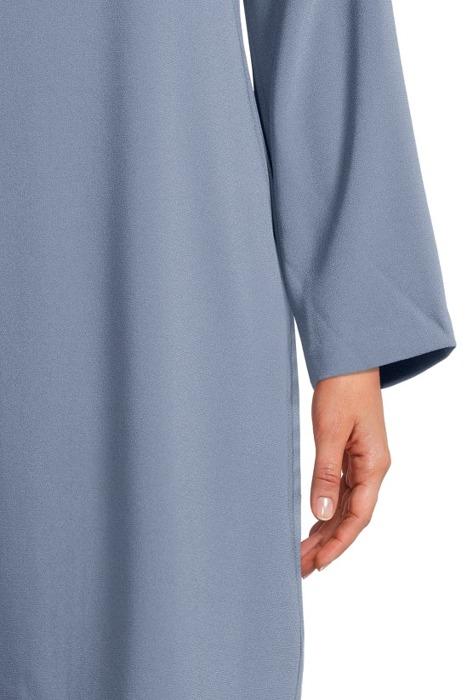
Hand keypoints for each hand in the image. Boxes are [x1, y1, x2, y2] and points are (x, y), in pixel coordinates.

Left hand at [301, 368, 390, 575]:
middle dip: (328, 544)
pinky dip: (327, 510)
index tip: (319, 563)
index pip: (359, 516)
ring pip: (345, 506)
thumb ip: (326, 473)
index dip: (339, 542)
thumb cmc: (342, 390)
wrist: (349, 361)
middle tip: (302, 566)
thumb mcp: (330, 432)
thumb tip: (322, 514)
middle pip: (351, 516)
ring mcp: (362, 461)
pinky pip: (341, 491)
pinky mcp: (351, 454)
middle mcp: (371, 468)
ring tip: (303, 553)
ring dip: (326, 530)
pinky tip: (314, 523)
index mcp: (373, 465)